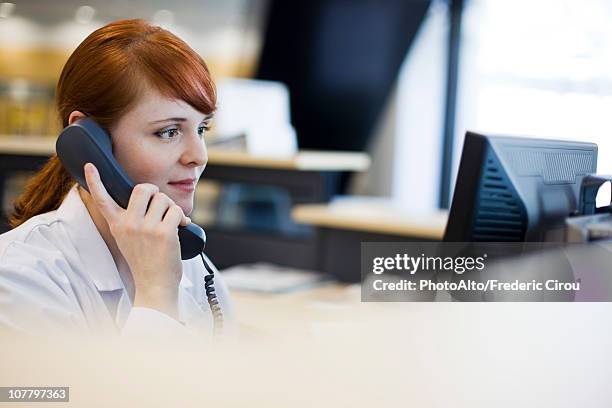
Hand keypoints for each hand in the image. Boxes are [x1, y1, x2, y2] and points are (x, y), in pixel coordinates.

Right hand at [83, 162, 189, 318]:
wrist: (154, 285)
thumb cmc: (146, 261)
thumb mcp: (129, 239)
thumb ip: (132, 220)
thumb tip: (151, 199)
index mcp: (117, 225)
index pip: (102, 199)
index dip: (96, 181)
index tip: (90, 166)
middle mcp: (128, 224)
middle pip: (143, 188)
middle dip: (156, 193)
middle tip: (161, 205)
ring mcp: (145, 228)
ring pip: (163, 199)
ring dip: (171, 208)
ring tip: (170, 223)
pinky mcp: (163, 232)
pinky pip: (176, 211)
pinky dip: (182, 218)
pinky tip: (181, 228)